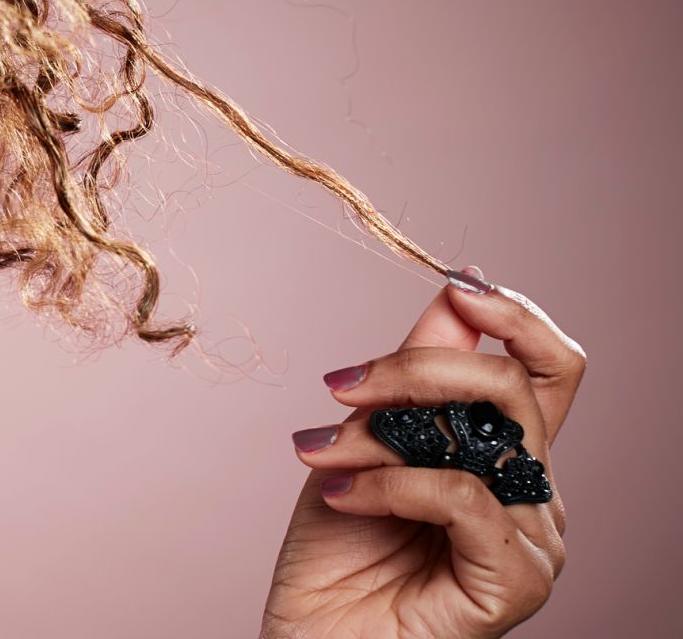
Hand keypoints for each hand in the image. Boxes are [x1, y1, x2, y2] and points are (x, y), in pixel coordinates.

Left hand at [260, 268, 585, 638]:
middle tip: (338, 385)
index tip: (459, 287)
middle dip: (417, 365)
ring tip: (322, 455)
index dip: (517, 318)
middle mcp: (531, 493)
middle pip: (513, 386)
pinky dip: (394, 484)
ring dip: (384, 432)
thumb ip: (409, 378)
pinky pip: (466, 500)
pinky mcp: (517, 582)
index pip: (549, 369)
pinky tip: (342, 496)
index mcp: (504, 455)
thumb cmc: (335, 555)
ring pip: (484, 437)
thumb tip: (454, 293)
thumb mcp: (360, 444)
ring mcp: (532, 540)